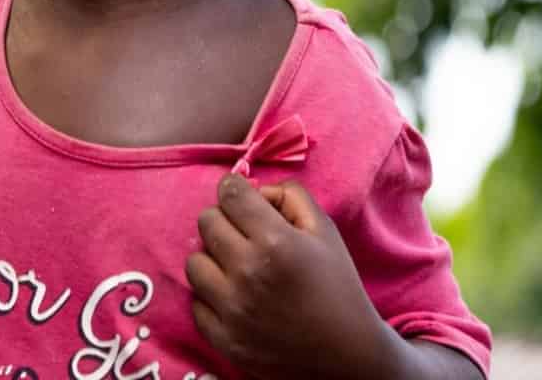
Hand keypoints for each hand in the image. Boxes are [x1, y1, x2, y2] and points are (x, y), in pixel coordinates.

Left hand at [187, 176, 396, 379]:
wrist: (347, 352)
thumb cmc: (337, 286)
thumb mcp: (325, 231)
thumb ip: (290, 196)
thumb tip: (254, 190)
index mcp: (275, 242)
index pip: (229, 194)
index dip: (234, 189)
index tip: (240, 197)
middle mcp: (248, 273)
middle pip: (206, 222)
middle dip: (224, 220)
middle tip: (243, 233)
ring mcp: (232, 309)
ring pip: (194, 262)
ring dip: (213, 259)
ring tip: (236, 267)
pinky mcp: (224, 339)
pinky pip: (196, 303)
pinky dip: (211, 297)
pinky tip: (235, 297)